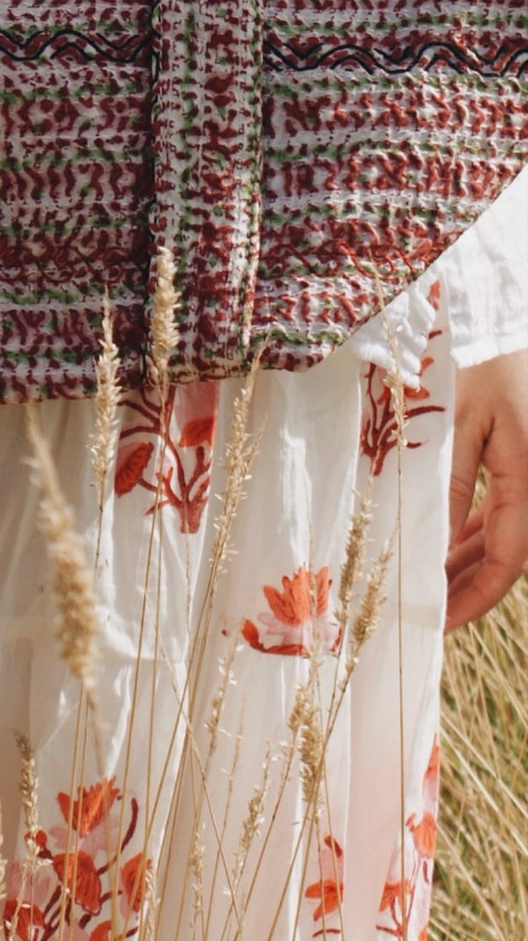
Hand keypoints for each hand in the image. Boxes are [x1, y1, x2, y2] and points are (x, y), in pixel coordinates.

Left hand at [446, 348, 527, 632]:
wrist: (498, 317)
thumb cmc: (477, 361)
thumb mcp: (454, 423)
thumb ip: (447, 486)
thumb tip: (430, 549)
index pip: (506, 561)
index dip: (474, 599)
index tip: (437, 624)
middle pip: (505, 554)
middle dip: (465, 588)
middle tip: (421, 615)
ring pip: (502, 533)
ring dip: (466, 561)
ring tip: (424, 587)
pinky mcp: (519, 460)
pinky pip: (499, 508)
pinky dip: (471, 529)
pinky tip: (443, 544)